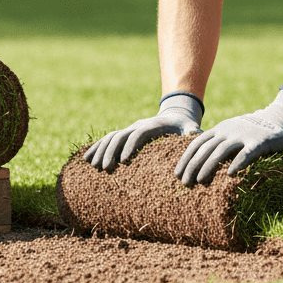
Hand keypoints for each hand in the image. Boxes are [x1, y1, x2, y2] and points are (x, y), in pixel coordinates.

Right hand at [84, 92, 203, 170]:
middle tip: (106, 168)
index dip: (131, 146)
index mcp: (152, 125)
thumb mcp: (190, 128)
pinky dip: (97, 148)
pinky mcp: (125, 134)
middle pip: (120, 136)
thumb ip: (192, 132)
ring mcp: (130, 129)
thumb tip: (195, 136)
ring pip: (111, 137)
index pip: (138, 134)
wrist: (176, 114)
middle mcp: (138, 125)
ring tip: (93, 166)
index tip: (124, 161)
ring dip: (101, 150)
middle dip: (111, 151)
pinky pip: (108, 140)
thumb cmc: (184, 126)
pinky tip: (86, 159)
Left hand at [174, 87, 282, 185]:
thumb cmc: (254, 132)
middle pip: (205, 148)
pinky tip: (230, 175)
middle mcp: (228, 131)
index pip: (197, 143)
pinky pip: (247, 153)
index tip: (177, 174)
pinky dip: (238, 163)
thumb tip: (202, 166)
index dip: (186, 158)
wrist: (281, 119)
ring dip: (209, 165)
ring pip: (222, 150)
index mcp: (220, 130)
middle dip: (193, 165)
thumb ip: (220, 146)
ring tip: (201, 181)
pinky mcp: (260, 142)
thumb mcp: (233, 135)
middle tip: (185, 183)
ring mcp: (243, 135)